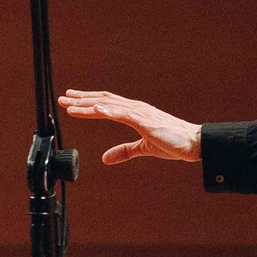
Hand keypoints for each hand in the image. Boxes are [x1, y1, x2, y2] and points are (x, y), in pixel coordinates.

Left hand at [60, 91, 202, 164]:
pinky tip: (97, 110)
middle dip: (81, 99)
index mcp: (135, 112)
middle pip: (104, 100)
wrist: (195, 143)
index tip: (71, 101)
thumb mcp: (143, 148)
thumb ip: (124, 151)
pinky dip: (110, 111)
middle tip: (62, 98)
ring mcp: (141, 113)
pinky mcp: (147, 122)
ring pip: (110, 105)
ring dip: (89, 104)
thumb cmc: (173, 143)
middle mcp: (136, 108)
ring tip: (70, 105)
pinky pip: (125, 115)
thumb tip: (104, 158)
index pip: (107, 103)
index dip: (88, 101)